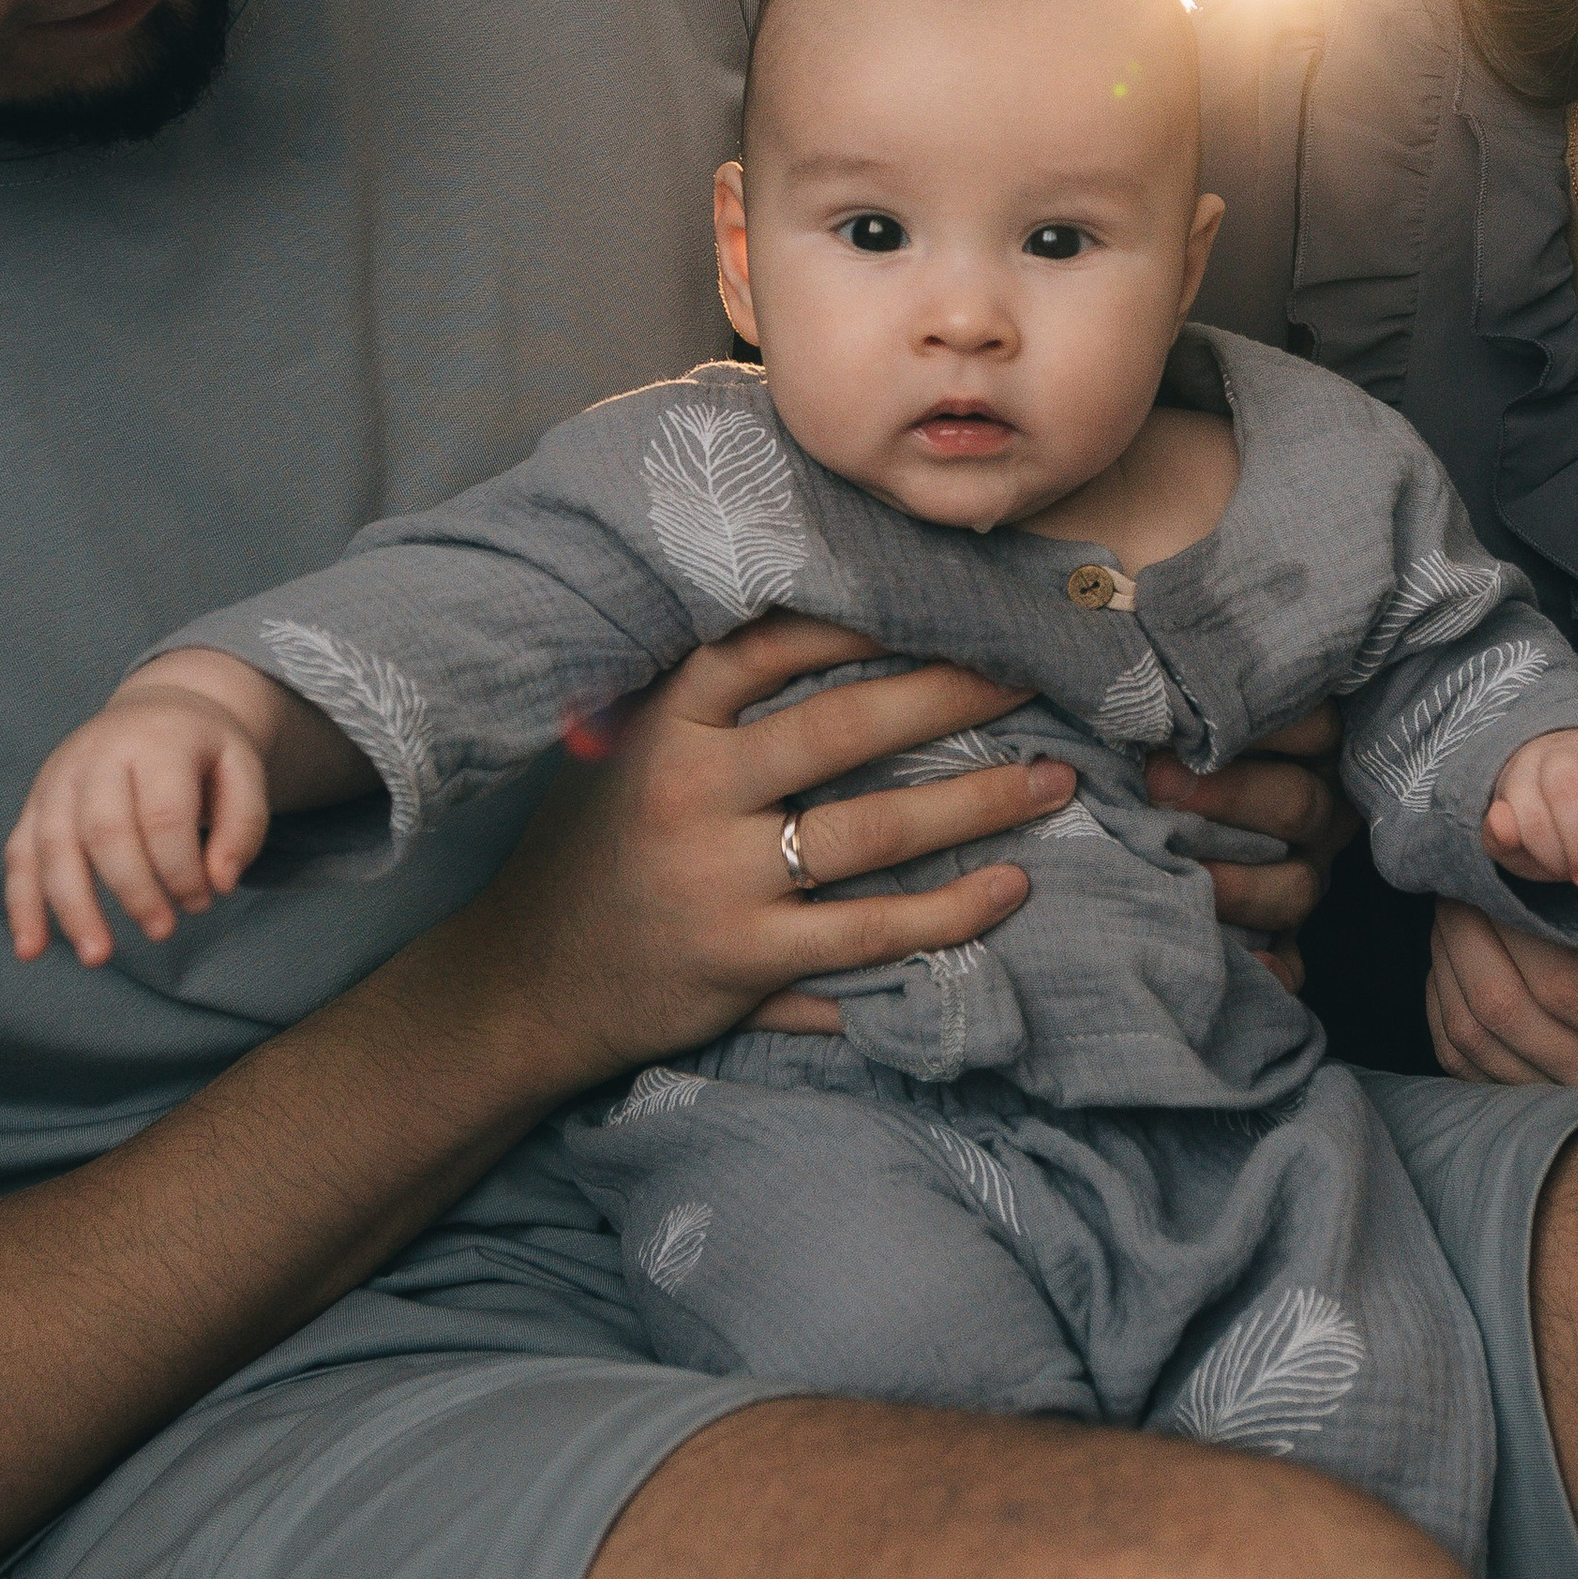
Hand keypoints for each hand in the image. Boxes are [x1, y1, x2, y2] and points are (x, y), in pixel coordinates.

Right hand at [7, 672, 284, 964]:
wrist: (156, 709)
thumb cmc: (203, 751)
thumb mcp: (243, 769)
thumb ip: (244, 824)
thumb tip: (218, 883)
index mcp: (155, 741)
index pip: (163, 815)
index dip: (181, 868)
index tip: (202, 901)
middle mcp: (97, 755)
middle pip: (104, 831)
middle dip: (133, 891)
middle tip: (163, 930)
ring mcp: (59, 778)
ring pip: (53, 847)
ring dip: (72, 908)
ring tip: (97, 956)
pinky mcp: (35, 802)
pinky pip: (19, 854)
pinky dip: (22, 905)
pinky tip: (30, 950)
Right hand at [484, 616, 1076, 1074]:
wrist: (525, 982)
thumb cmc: (593, 846)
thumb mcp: (626, 750)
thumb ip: (706, 695)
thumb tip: (822, 615)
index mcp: (666, 725)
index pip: (774, 645)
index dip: (866, 616)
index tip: (947, 596)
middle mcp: (691, 793)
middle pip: (844, 728)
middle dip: (951, 696)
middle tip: (1031, 674)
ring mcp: (720, 884)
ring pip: (875, 832)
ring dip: (976, 804)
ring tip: (1052, 778)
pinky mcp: (746, 963)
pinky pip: (869, 935)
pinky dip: (947, 914)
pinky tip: (1008, 889)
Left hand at [1144, 704, 1356, 999]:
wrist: (1152, 801)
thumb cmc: (1162, 742)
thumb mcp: (1180, 711)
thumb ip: (1175, 699)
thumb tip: (1132, 690)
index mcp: (1306, 748)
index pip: (1313, 726)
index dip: (1257, 722)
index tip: (1189, 718)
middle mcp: (1316, 812)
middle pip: (1299, 805)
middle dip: (1230, 795)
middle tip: (1157, 783)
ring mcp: (1304, 875)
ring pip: (1297, 886)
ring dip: (1237, 884)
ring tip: (1173, 870)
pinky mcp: (1286, 934)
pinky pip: (1294, 963)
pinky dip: (1270, 969)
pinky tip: (1241, 965)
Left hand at [1425, 903, 1577, 1139]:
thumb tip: (1544, 884)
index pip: (1563, 984)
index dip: (1513, 926)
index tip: (1494, 878)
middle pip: (1505, 1013)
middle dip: (1466, 939)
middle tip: (1455, 888)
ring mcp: (1573, 1115)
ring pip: (1475, 1044)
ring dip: (1446, 971)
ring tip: (1448, 919)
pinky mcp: (1539, 1120)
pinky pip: (1467, 1069)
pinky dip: (1443, 1012)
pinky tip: (1448, 968)